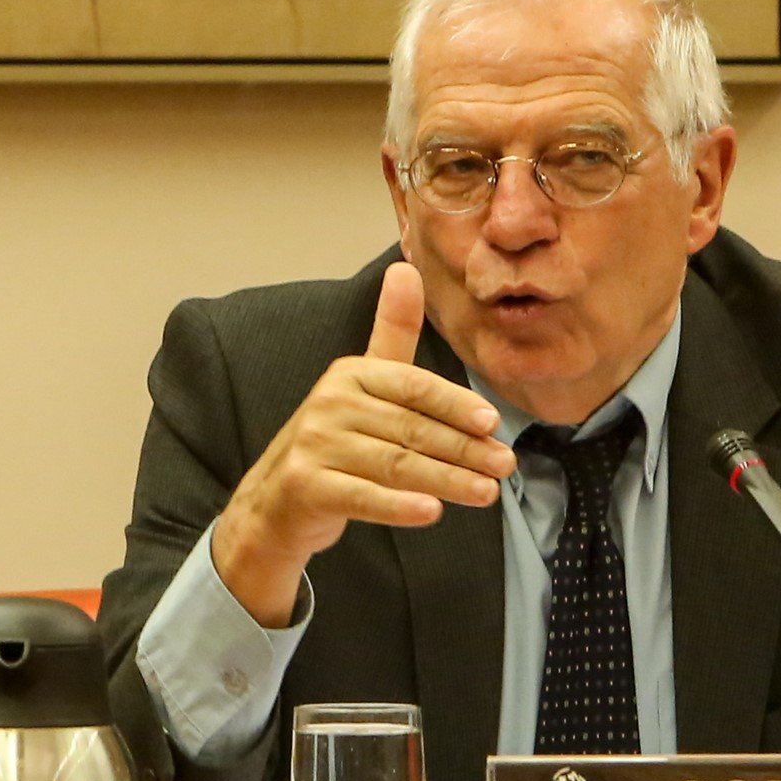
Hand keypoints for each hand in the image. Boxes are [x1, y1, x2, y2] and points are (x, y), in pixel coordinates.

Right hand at [213, 262, 518, 626]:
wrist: (276, 501)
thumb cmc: (335, 440)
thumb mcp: (363, 382)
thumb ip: (393, 332)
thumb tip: (406, 267)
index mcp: (351, 374)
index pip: (413, 387)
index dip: (456, 404)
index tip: (493, 422)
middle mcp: (330, 403)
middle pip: (411, 429)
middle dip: (464, 449)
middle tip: (504, 465)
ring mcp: (315, 445)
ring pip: (395, 464)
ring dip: (446, 480)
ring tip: (486, 492)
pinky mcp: (306, 485)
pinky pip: (363, 497)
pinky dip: (399, 506)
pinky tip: (432, 512)